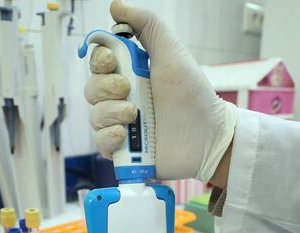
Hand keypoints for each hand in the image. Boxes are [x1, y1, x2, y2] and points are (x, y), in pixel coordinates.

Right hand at [84, 0, 236, 182]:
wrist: (208, 135)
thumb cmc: (193, 95)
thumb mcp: (171, 53)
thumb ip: (147, 25)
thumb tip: (115, 6)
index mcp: (130, 74)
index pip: (98, 63)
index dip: (99, 60)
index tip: (112, 60)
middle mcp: (122, 99)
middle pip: (91, 89)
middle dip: (105, 88)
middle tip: (128, 91)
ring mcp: (122, 125)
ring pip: (94, 116)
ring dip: (110, 113)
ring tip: (134, 116)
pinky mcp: (124, 152)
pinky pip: (100, 144)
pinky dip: (109, 138)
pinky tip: (124, 135)